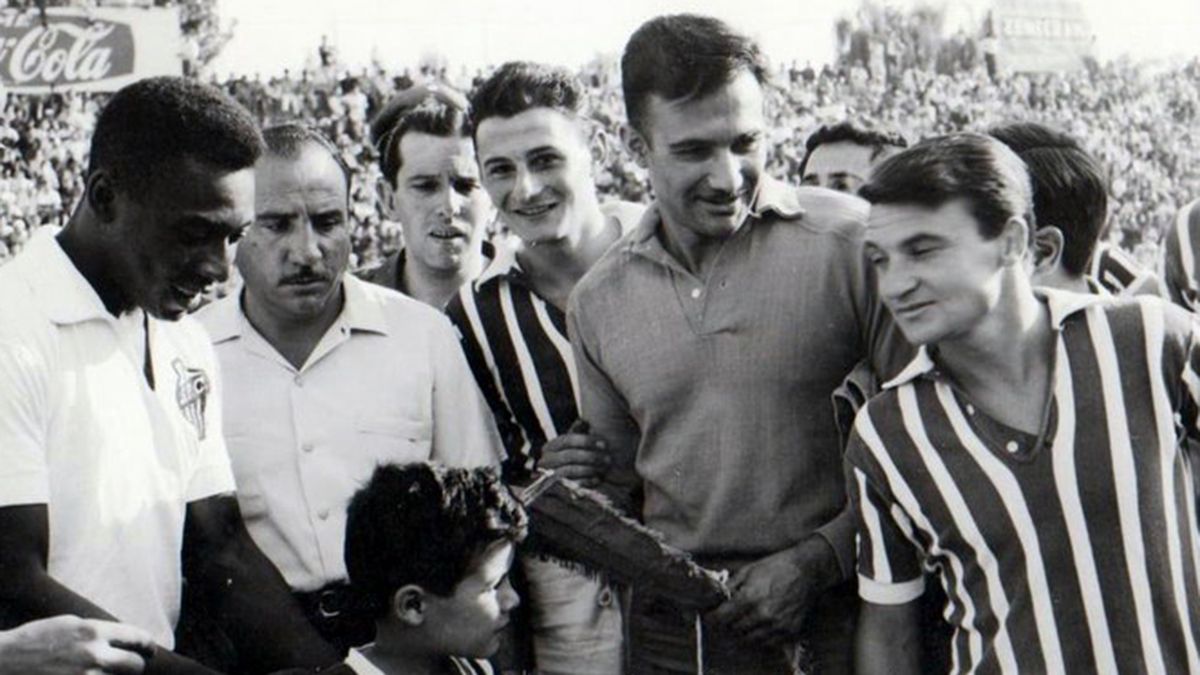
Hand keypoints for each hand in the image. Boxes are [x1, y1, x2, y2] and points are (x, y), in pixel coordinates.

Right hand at [0, 615, 155, 674]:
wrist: (3, 661)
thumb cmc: (34, 640)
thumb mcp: (68, 624)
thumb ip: (97, 631)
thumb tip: (123, 638)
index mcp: (92, 631)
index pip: (137, 638)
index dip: (147, 645)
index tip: (150, 650)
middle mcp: (92, 654)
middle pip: (135, 666)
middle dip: (136, 667)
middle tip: (133, 667)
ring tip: (102, 673)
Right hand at [536, 420, 610, 487]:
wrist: (568, 476)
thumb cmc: (575, 454)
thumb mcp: (575, 441)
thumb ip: (578, 430)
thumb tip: (583, 421)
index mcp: (551, 446)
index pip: (567, 440)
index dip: (586, 441)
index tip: (604, 444)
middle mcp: (546, 461)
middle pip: (569, 456)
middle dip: (590, 457)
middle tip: (608, 458)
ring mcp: (551, 476)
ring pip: (570, 471)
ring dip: (590, 469)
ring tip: (604, 468)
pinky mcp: (559, 489)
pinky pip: (572, 485)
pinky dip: (586, 481)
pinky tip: (597, 478)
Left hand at [705, 536, 840, 646]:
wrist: (806, 570)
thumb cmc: (776, 567)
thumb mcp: (748, 571)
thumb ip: (731, 587)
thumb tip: (717, 598)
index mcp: (749, 598)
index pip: (722, 617)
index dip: (713, 618)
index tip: (710, 616)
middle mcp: (762, 615)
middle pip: (735, 629)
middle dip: (728, 623)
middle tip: (727, 617)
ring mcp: (777, 625)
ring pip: (750, 639)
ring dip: (743, 631)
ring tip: (744, 620)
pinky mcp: (789, 631)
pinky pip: (769, 643)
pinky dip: (761, 637)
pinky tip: (760, 625)